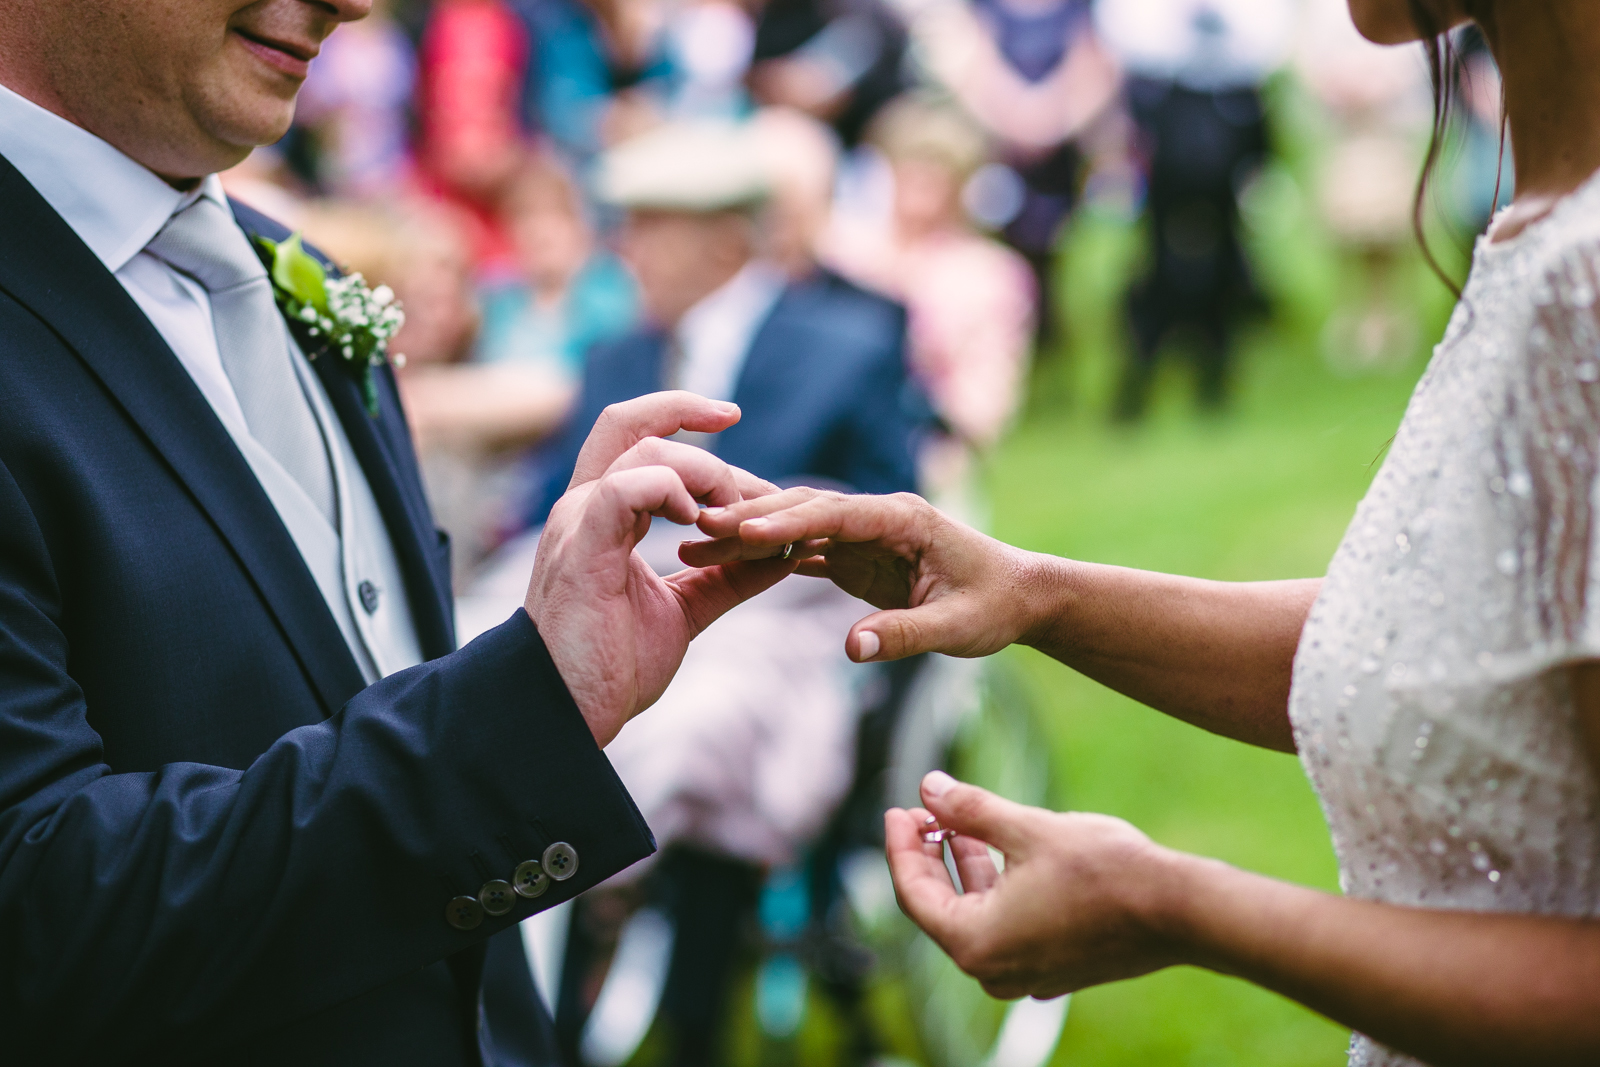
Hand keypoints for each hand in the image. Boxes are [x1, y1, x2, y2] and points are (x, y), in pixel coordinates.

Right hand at [525, 392, 793, 746]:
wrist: (566, 712)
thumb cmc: (611, 664)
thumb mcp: (683, 610)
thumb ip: (726, 577)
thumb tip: (782, 554)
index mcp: (602, 514)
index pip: (634, 434)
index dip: (680, 413)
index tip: (729, 415)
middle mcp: (584, 507)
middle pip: (632, 423)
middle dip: (694, 420)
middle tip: (756, 484)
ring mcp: (579, 523)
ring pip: (643, 453)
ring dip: (703, 475)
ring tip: (731, 517)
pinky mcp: (583, 549)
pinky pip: (624, 489)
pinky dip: (670, 492)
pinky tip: (698, 522)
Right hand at [686, 488, 1040, 661]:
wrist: (1018, 597)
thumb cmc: (994, 606)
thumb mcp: (957, 629)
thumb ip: (905, 636)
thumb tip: (851, 650)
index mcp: (904, 518)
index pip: (836, 513)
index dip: (787, 521)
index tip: (742, 531)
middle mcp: (879, 516)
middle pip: (804, 509)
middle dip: (750, 519)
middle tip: (696, 532)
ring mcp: (864, 533)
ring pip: (796, 526)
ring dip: (748, 536)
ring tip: (695, 548)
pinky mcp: (856, 554)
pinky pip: (803, 549)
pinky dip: (765, 556)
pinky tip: (724, 563)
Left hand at [890, 771, 1185, 998]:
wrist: (1178, 911)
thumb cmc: (1103, 870)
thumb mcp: (1026, 829)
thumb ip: (969, 810)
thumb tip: (929, 787)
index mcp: (976, 944)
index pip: (914, 894)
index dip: (900, 847)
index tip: (898, 808)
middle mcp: (995, 971)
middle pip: (941, 907)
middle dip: (930, 855)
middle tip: (924, 810)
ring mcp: (1026, 975)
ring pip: (976, 915)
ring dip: (965, 867)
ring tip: (960, 821)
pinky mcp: (1054, 967)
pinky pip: (1006, 926)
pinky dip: (995, 888)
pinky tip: (1001, 849)